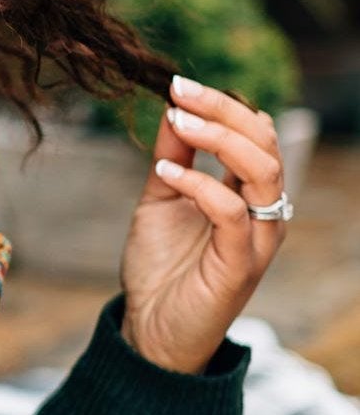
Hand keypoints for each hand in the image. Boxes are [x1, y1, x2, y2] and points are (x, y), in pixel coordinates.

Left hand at [118, 75, 288, 373]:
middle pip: (265, 144)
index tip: (178, 85)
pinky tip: (165, 174)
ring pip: (262, 173)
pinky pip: (232, 214)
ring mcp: (255, 238)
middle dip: (224, 110)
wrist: (150, 329)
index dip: (222, 105)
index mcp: (247, 193)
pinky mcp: (240, 265)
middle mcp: (261, 212)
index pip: (254, 134)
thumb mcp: (159, 201)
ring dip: (218, 139)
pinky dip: (200, 185)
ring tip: (178, 121)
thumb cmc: (160, 267)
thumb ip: (171, 159)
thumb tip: (173, 111)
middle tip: (181, 91)